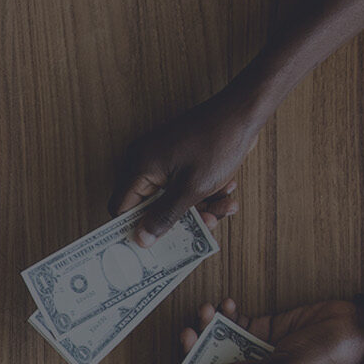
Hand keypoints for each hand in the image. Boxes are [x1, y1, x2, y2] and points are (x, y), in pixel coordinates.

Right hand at [112, 87, 260, 243]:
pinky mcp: (179, 158)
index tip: (155, 249)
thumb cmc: (215, 145)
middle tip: (206, 224)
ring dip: (200, 207)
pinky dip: (204, 193)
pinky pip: (184, 185)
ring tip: (225, 205)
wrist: (241, 114)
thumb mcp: (191, 189)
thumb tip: (140, 239)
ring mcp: (162, 159)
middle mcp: (145, 161)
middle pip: (150, 206)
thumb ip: (164, 216)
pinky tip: (227, 191)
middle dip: (180, 220)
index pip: (122, 208)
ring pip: (172, 198)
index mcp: (139, 166)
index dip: (135, 229)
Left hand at [159, 298, 363, 363]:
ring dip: (210, 327)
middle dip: (196, 351)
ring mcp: (260, 351)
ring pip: (222, 342)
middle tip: (187, 333)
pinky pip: (238, 323)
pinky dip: (228, 313)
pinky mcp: (266, 328)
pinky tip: (227, 303)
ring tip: (206, 311)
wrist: (355, 327)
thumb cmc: (326, 356)